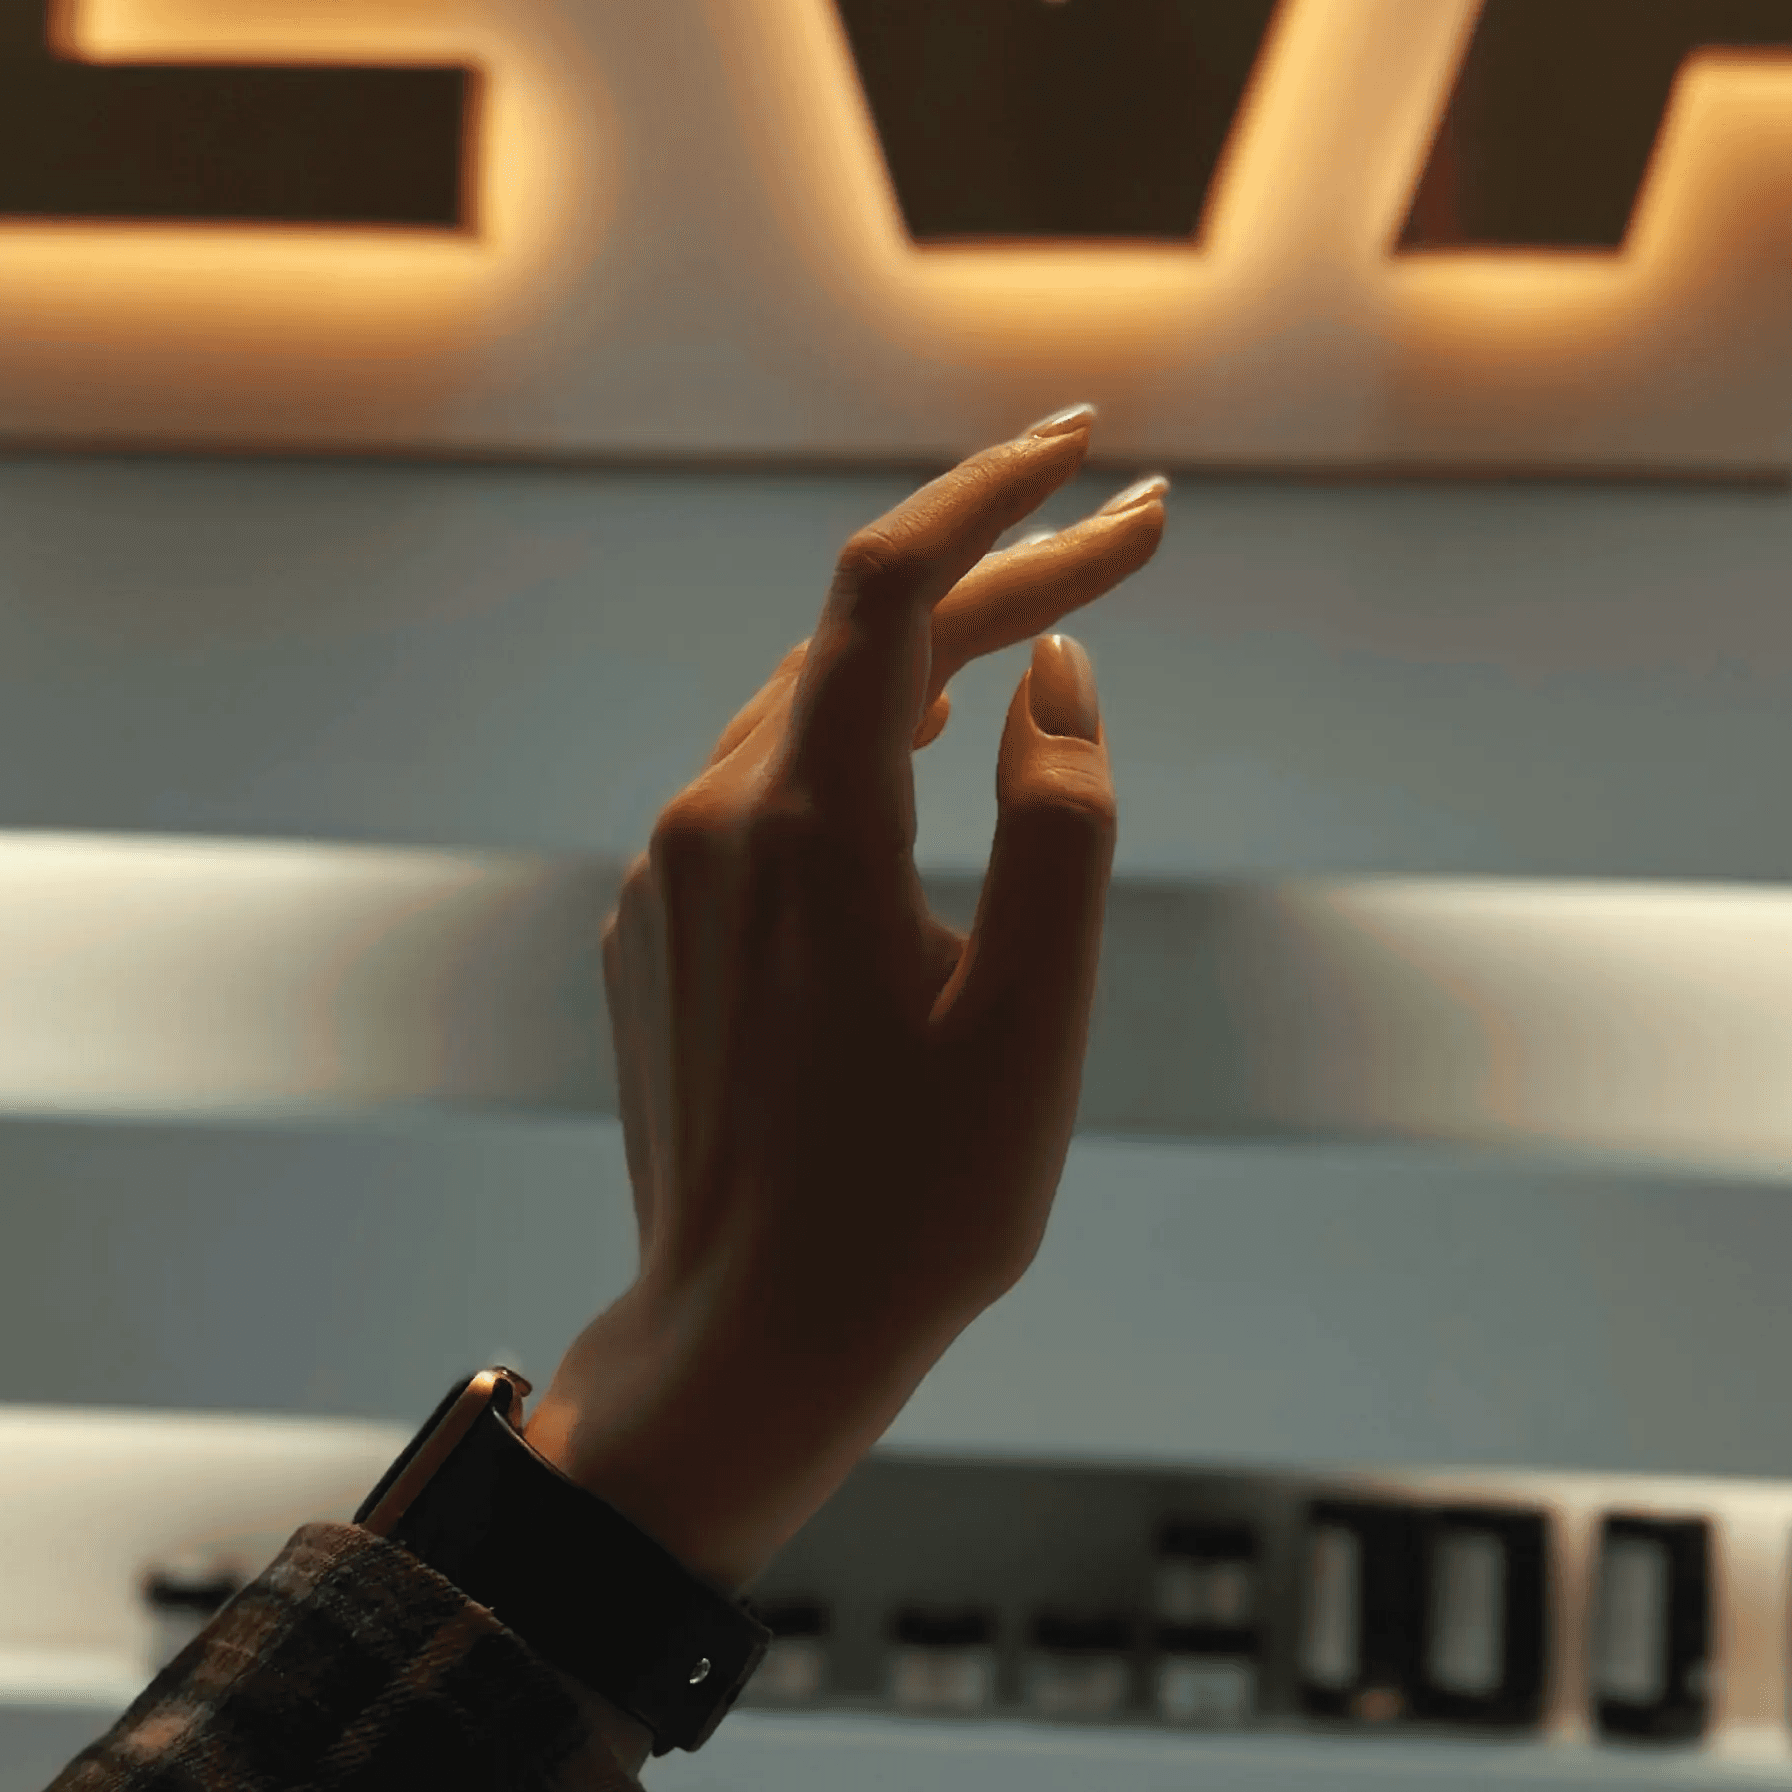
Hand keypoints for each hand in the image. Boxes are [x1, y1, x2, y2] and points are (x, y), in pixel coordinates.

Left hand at [523, 411, 1167, 1591]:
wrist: (745, 1343)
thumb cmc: (912, 1208)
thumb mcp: (1036, 1022)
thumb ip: (1063, 823)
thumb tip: (1056, 669)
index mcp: (808, 831)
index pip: (891, 590)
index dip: (990, 497)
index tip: (1088, 448)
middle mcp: (713, 826)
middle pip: (862, 646)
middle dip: (1002, 582)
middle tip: (1134, 539)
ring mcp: (669, 883)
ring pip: (806, 717)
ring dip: (932, 666)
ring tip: (1042, 624)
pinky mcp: (658, 937)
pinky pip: (761, 794)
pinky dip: (859, 749)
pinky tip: (918, 755)